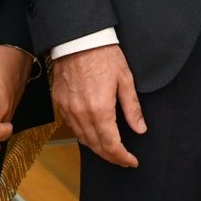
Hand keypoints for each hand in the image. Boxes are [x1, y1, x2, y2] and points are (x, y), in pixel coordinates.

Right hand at [50, 45, 144, 168]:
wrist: (78, 39)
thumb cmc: (103, 55)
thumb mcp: (125, 79)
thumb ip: (132, 108)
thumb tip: (140, 129)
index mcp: (100, 109)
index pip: (111, 145)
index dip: (122, 157)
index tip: (131, 161)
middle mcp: (81, 113)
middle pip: (96, 146)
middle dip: (111, 156)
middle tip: (123, 159)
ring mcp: (68, 109)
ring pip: (82, 139)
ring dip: (97, 148)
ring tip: (110, 150)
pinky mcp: (59, 103)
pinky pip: (72, 127)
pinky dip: (83, 135)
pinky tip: (92, 134)